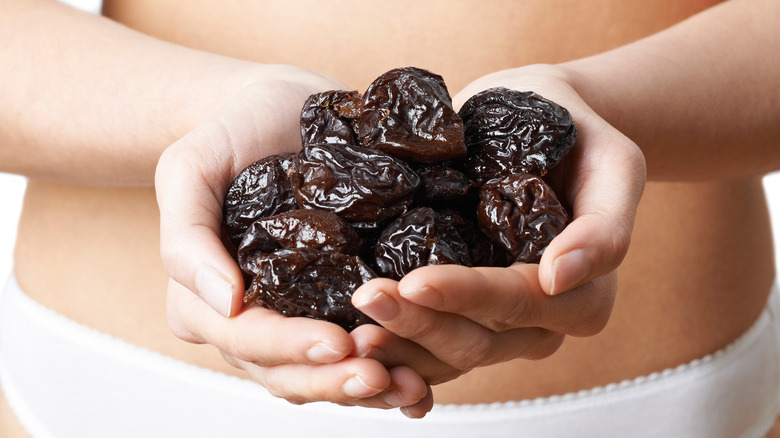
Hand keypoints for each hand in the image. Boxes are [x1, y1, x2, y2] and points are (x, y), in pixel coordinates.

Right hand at [155, 65, 429, 414]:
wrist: (283, 106)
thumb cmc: (232, 134)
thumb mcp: (189, 168)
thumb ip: (186, 237)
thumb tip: (225, 302)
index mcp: (209, 299)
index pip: (246, 339)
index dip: (289, 347)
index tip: (338, 341)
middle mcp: (257, 316)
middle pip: (290, 372)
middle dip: (335, 381)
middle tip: (382, 376)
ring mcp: (302, 313)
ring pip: (327, 372)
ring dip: (368, 388)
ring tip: (411, 386)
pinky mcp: (344, 299)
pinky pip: (361, 346)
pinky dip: (390, 365)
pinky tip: (421, 375)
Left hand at [351, 64, 645, 390]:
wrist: (543, 121)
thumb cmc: (579, 136)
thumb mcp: (617, 166)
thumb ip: (606, 228)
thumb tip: (560, 277)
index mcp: (582, 297)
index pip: (516, 303)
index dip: (466, 297)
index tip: (414, 282)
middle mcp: (537, 320)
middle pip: (475, 341)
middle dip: (418, 325)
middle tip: (365, 301)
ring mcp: (495, 321)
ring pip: (444, 353)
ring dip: (397, 344)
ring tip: (349, 327)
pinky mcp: (459, 306)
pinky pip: (427, 339)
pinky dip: (393, 341)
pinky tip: (354, 332)